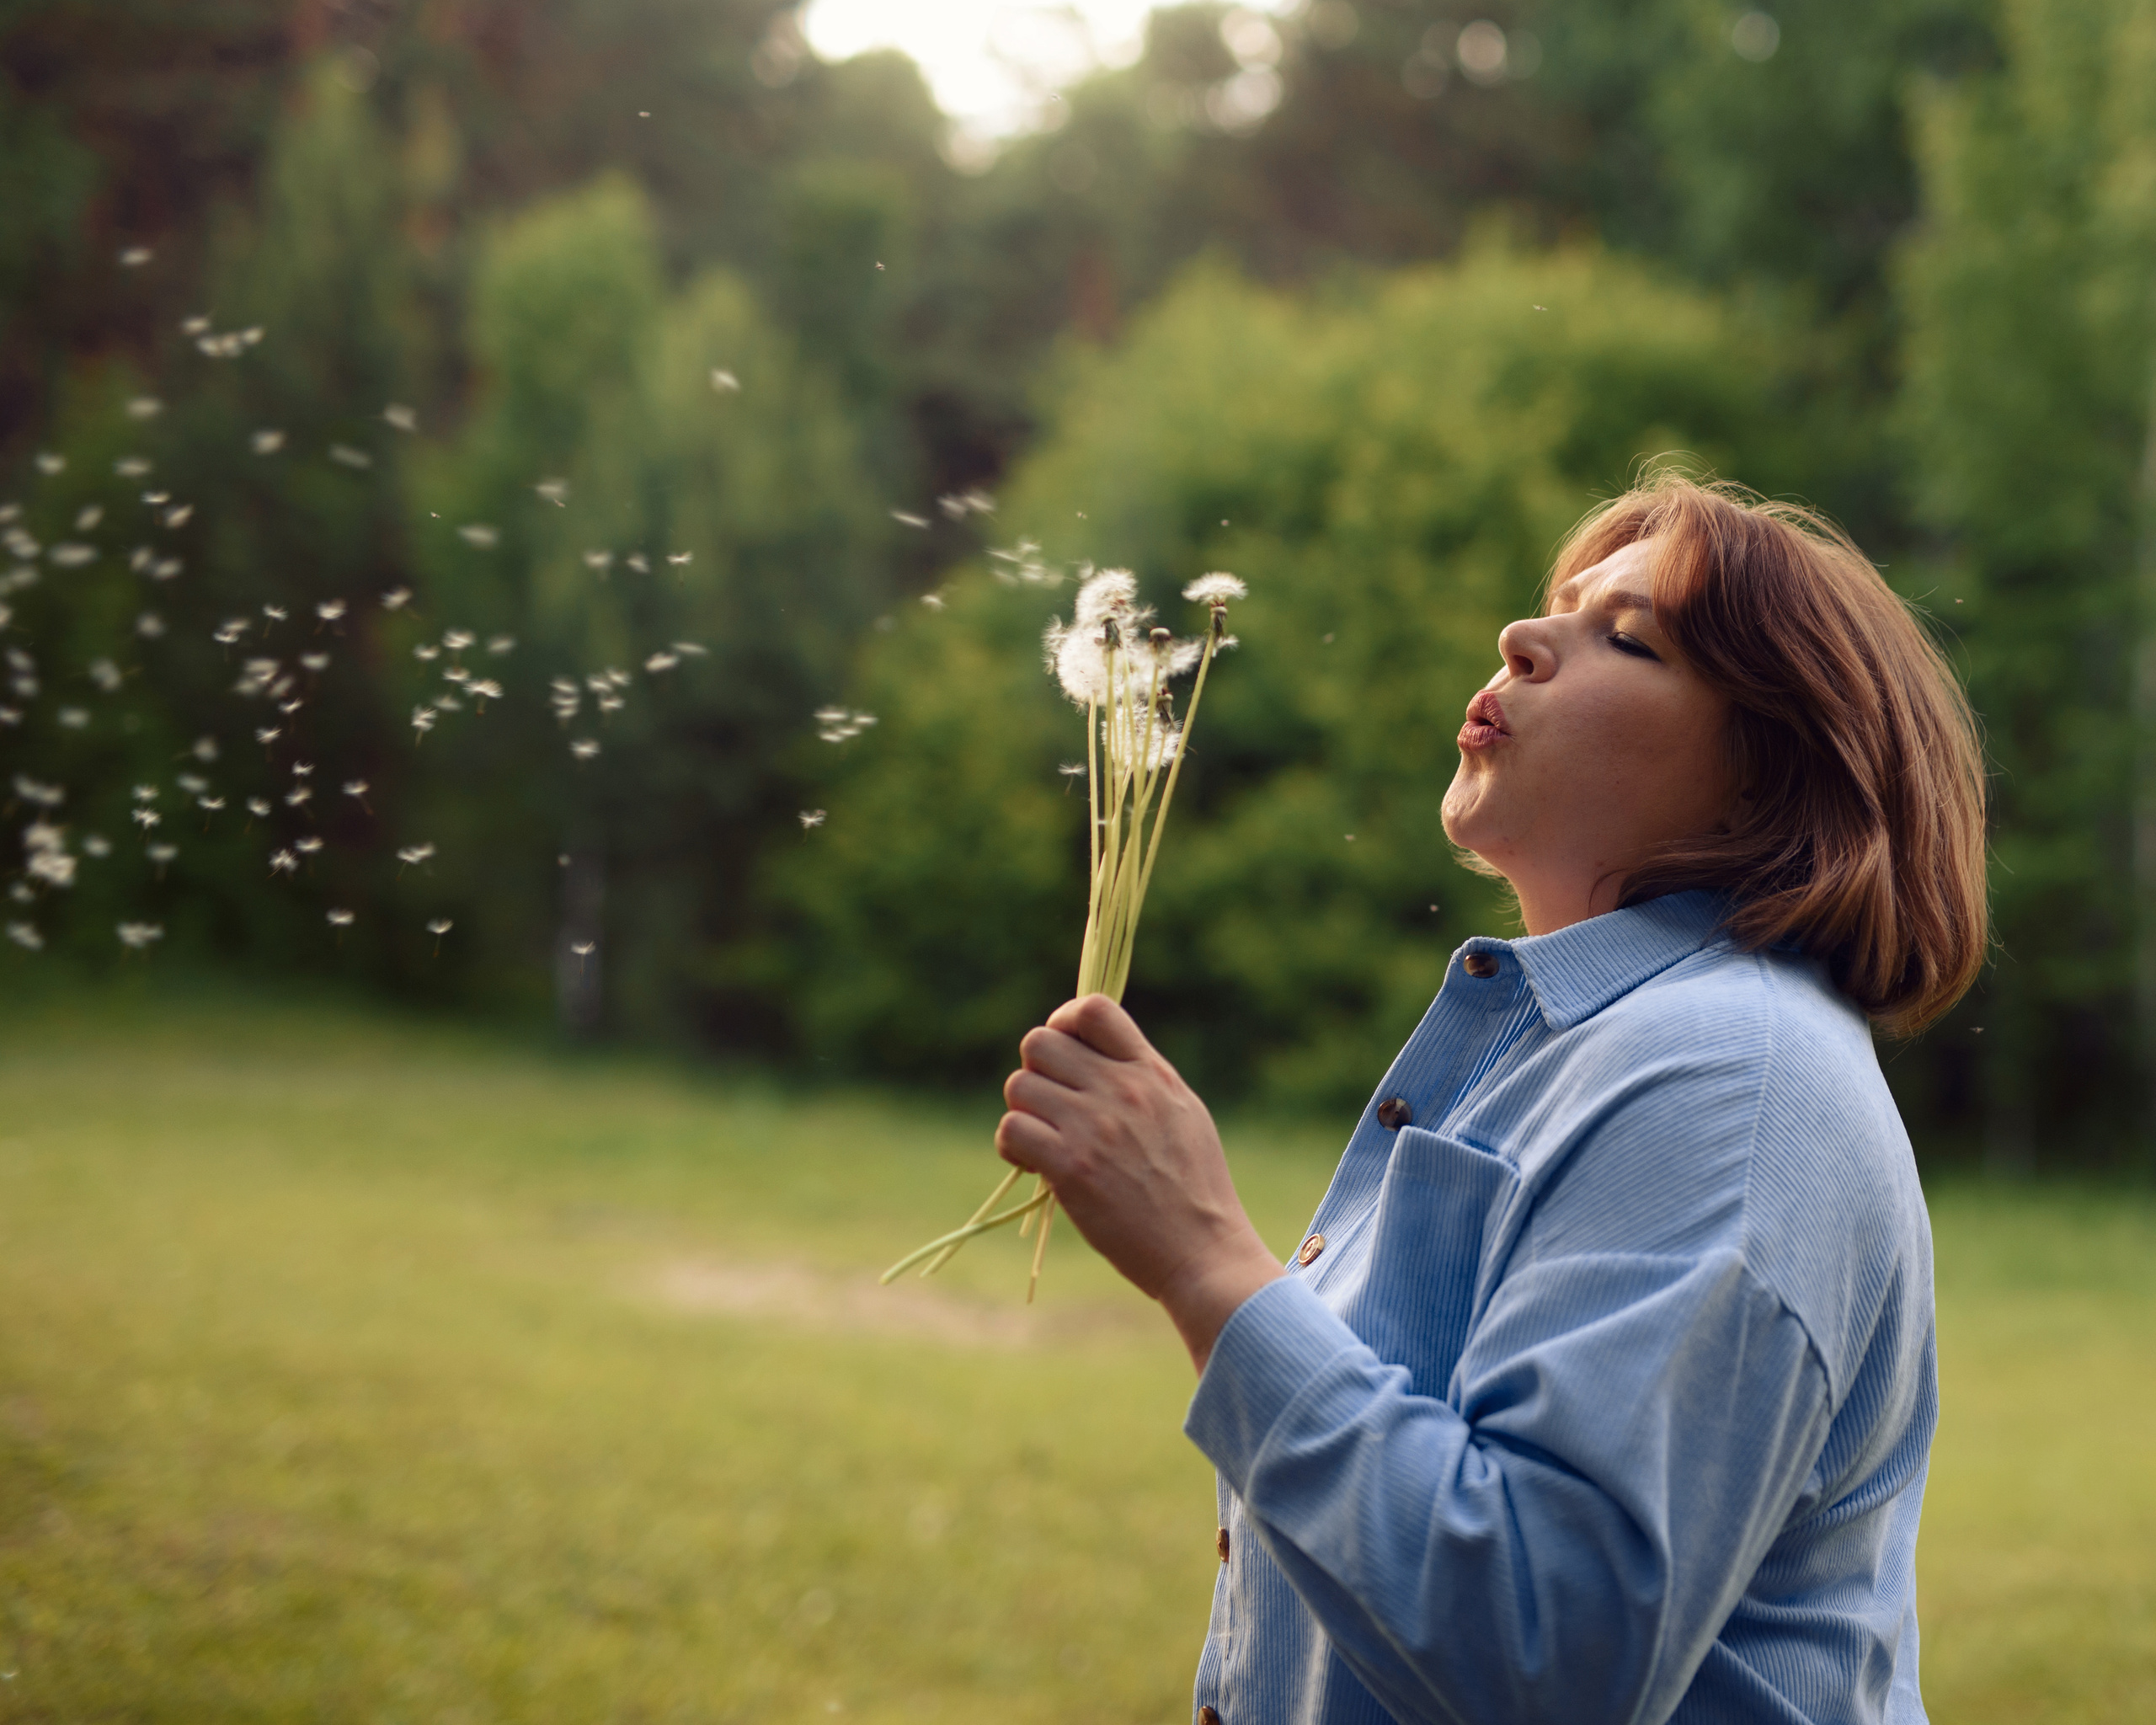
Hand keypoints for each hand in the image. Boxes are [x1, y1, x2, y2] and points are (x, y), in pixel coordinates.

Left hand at [998, 995, 1283, 1371]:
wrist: (1204, 1250)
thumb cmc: (1196, 1190)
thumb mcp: (1183, 1113)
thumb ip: (1142, 1079)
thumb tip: (1098, 1056)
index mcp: (1151, 1072)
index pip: (1093, 1008)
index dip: (1063, 1023)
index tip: (1066, 1056)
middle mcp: (1122, 1089)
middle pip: (1039, 1043)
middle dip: (1036, 1073)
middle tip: (1051, 1109)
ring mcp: (1095, 1126)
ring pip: (1018, 1086)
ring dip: (1023, 1113)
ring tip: (1044, 1142)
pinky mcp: (1071, 1167)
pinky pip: (1012, 1129)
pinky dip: (1013, 1147)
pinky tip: (1035, 1167)